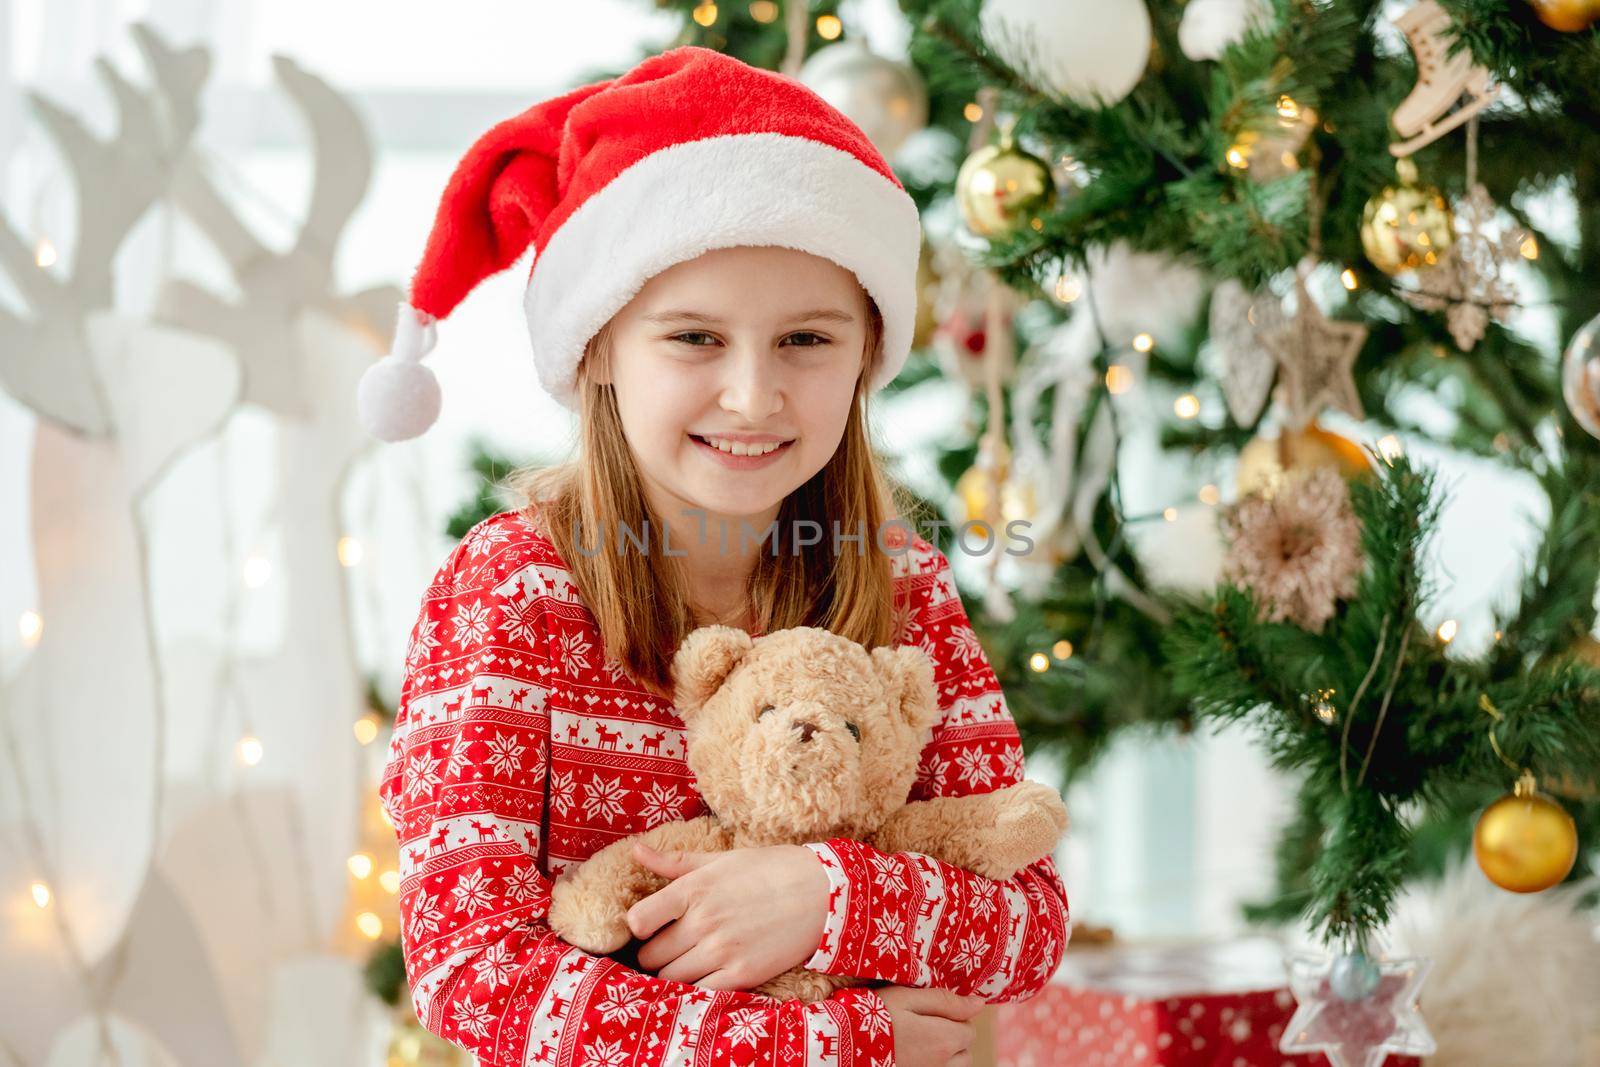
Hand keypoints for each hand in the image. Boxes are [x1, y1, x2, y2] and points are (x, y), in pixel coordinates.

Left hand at [627, 841, 829, 989]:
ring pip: (671, 978)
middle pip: (652, 955)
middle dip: (657, 953)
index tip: (650, 926)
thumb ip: (675, 862)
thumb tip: (637, 851)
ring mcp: (722, 950)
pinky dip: (697, 989)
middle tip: (673, 947)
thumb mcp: (721, 860)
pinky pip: (700, 993)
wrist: (822, 892)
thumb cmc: (770, 870)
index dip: (639, 927)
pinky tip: (708, 976)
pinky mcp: (742, 974)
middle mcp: (703, 921)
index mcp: (694, 889)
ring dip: (675, 973)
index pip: (638, 920)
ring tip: (691, 961)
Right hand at [875, 986, 986, 1066]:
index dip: (955, 1016)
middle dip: (953, 1038)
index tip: (934, 1010)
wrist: (841, 1046)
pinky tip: (911, 1053)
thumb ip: (945, 1001)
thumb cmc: (873, 1016)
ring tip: (918, 1041)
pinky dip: (931, 1063)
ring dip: (944, 1055)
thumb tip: (979, 1003)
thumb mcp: (907, 997)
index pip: (969, 1029)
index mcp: (944, 1040)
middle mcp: (941, 1065)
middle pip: (964, 1052)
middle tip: (926, 1024)